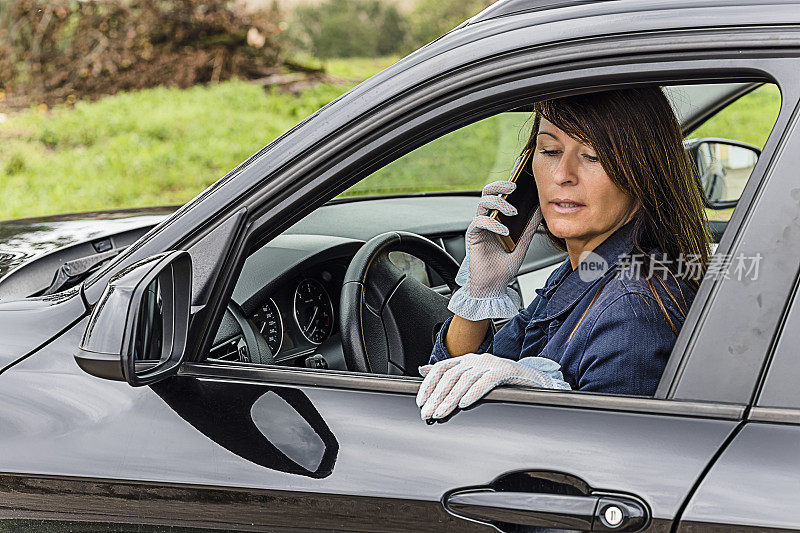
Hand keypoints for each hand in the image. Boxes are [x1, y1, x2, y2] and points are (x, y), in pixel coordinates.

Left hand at [416, 353, 568, 419]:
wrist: (531, 378)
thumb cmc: (500, 380)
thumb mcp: (472, 375)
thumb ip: (449, 372)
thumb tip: (422, 370)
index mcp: (466, 359)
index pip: (441, 368)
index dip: (429, 385)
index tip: (421, 402)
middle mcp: (476, 359)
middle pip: (451, 376)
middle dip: (437, 397)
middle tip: (427, 413)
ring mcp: (490, 363)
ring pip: (465, 380)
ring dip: (450, 399)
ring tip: (441, 413)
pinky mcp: (505, 370)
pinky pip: (486, 381)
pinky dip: (473, 392)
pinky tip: (464, 404)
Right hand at [448, 178, 542, 320]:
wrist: (493, 285)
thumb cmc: (505, 266)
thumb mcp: (523, 243)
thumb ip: (530, 226)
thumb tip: (540, 209)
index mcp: (497, 219)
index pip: (500, 195)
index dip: (506, 184)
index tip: (519, 176)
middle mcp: (487, 219)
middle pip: (487, 193)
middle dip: (500, 186)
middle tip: (513, 187)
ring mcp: (479, 227)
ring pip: (482, 203)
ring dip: (499, 204)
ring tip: (513, 212)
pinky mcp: (473, 236)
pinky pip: (479, 222)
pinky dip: (493, 224)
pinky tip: (504, 231)